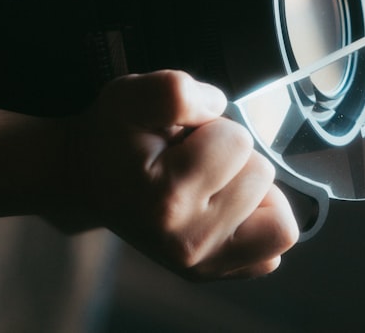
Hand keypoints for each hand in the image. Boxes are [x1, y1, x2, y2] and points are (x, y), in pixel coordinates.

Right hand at [62, 70, 298, 279]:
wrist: (87, 178)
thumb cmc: (115, 137)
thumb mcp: (131, 96)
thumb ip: (175, 91)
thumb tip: (218, 107)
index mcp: (168, 199)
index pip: (239, 141)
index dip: (214, 127)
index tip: (181, 138)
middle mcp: (188, 243)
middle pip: (261, 175)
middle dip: (232, 157)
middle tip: (190, 159)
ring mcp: (203, 265)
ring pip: (277, 213)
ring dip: (247, 188)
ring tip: (207, 181)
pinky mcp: (215, 273)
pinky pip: (274, 246)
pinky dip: (257, 222)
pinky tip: (223, 207)